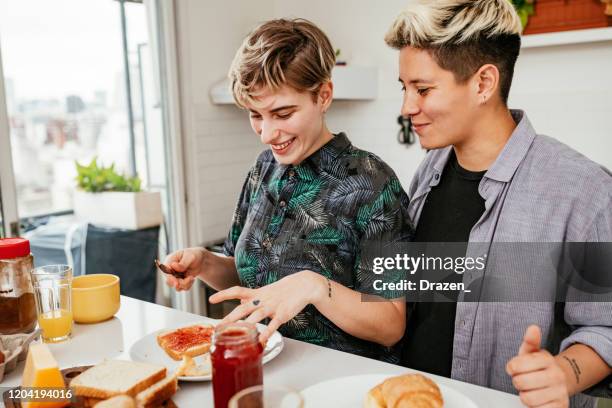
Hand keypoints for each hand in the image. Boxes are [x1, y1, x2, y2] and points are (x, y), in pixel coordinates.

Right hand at [163, 247, 205, 290]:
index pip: (166, 271)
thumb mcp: (190, 257)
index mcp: (169, 260)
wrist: (200, 260)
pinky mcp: (179, 281)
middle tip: (191, 278)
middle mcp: (169, 269)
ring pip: (176, 286)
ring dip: (185, 284)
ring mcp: (174, 276)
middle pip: (169, 281)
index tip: (177, 283)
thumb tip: (174, 266)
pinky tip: (192, 279)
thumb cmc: (193, 255)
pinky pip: (181, 288)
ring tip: (192, 277)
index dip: (170, 278)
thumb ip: (183, 263)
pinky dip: (188, 285)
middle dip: (180, 283)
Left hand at [208, 270, 325, 343]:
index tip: (211, 299)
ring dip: (246, 326)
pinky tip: (260, 341)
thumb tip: (240, 302)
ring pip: (256, 316)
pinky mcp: (282, 314)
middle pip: (243, 308)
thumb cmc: (283, 290)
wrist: (303, 285)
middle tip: (219, 327)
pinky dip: (266, 333)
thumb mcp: (265, 292)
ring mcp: (272, 306)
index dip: (223, 294)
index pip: (236, 291)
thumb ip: (252, 297)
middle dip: (230, 318)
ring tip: (236, 337)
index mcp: (257, 293)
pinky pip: (273, 324)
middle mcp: (262, 299)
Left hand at [506, 325, 568, 407]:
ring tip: (530, 390)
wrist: (560, 380)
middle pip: (520, 383)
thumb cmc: (539, 366)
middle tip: (523, 380)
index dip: (511, 368)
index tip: (514, 368)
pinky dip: (534, 406)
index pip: (516, 366)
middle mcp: (556, 375)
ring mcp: (559, 392)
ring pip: (527, 398)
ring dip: (525, 395)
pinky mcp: (561, 407)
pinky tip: (538, 399)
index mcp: (547, 360)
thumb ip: (530, 341)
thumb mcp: (532, 352)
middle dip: (517, 382)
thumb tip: (533, 328)